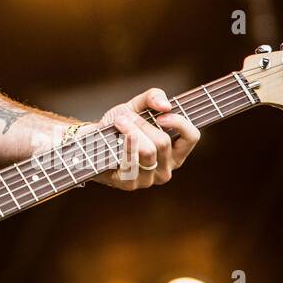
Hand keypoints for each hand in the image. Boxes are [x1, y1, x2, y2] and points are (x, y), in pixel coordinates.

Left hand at [83, 88, 199, 190]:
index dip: (179, 123)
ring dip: (131, 131)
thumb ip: (153, 98)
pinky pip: (132, 163)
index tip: (161, 115)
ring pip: (148, 152)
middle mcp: (166, 168)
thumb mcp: (136, 106)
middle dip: (142, 124)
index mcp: (175, 151)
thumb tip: (166, 105)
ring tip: (118, 121)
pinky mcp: (130, 184)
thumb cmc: (118, 126)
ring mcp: (149, 179)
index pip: (192, 137)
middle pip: (163, 142)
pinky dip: (124, 146)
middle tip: (124, 116)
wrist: (90, 142)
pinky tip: (115, 137)